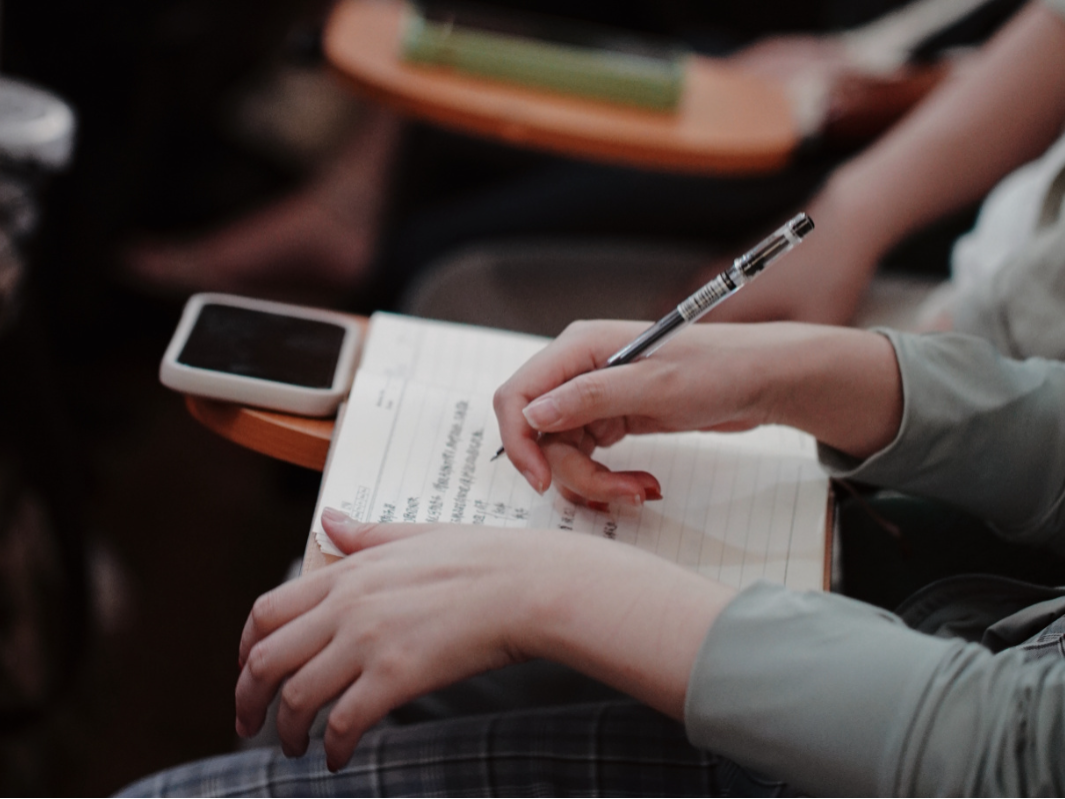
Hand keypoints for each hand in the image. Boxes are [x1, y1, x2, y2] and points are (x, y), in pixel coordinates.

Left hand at [235, 510, 729, 769]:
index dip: (246, 648)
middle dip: (248, 697)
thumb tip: (329, 519)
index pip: (267, 611)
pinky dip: (333, 747)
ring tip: (295, 747)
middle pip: (266, 658)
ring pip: (297, 696)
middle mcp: (348, 605)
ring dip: (287, 731)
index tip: (248, 671)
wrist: (529, 585)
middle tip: (250, 723)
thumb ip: (364, 535)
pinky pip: (344, 723)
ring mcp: (369, 641)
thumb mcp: (415, 535)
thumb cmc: (483, 558)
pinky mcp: (397, 677)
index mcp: (349, 571)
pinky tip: (339, 758)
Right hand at [494, 321, 902, 502]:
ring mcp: (594, 397)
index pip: (518, 394)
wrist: (763, 380)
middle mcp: (579, 371)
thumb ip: (591, 396)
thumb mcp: (657, 386)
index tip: (542, 480)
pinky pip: (588, 460)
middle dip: (574, 472)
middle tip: (619, 492)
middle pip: (540, 434)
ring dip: (596, 482)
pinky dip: (609, 481)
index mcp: (579, 348)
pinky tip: (642, 484)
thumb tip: (534, 413)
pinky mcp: (612, 420)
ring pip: (563, 454)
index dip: (519, 440)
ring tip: (642, 489)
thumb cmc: (719, 369)